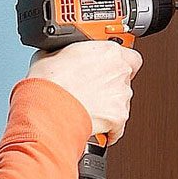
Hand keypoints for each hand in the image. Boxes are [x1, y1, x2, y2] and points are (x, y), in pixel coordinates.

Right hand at [25, 40, 140, 142]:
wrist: (48, 108)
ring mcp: (121, 95)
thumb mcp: (52, 54)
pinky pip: (118, 124)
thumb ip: (67, 53)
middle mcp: (120, 71)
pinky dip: (108, 127)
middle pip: (125, 78)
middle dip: (111, 83)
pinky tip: (94, 123)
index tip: (108, 67)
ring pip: (122, 100)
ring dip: (109, 103)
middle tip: (93, 87)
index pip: (129, 55)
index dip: (117, 63)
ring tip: (89, 106)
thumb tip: (61, 57)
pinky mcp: (119, 117)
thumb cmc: (50, 82)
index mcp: (108, 51)